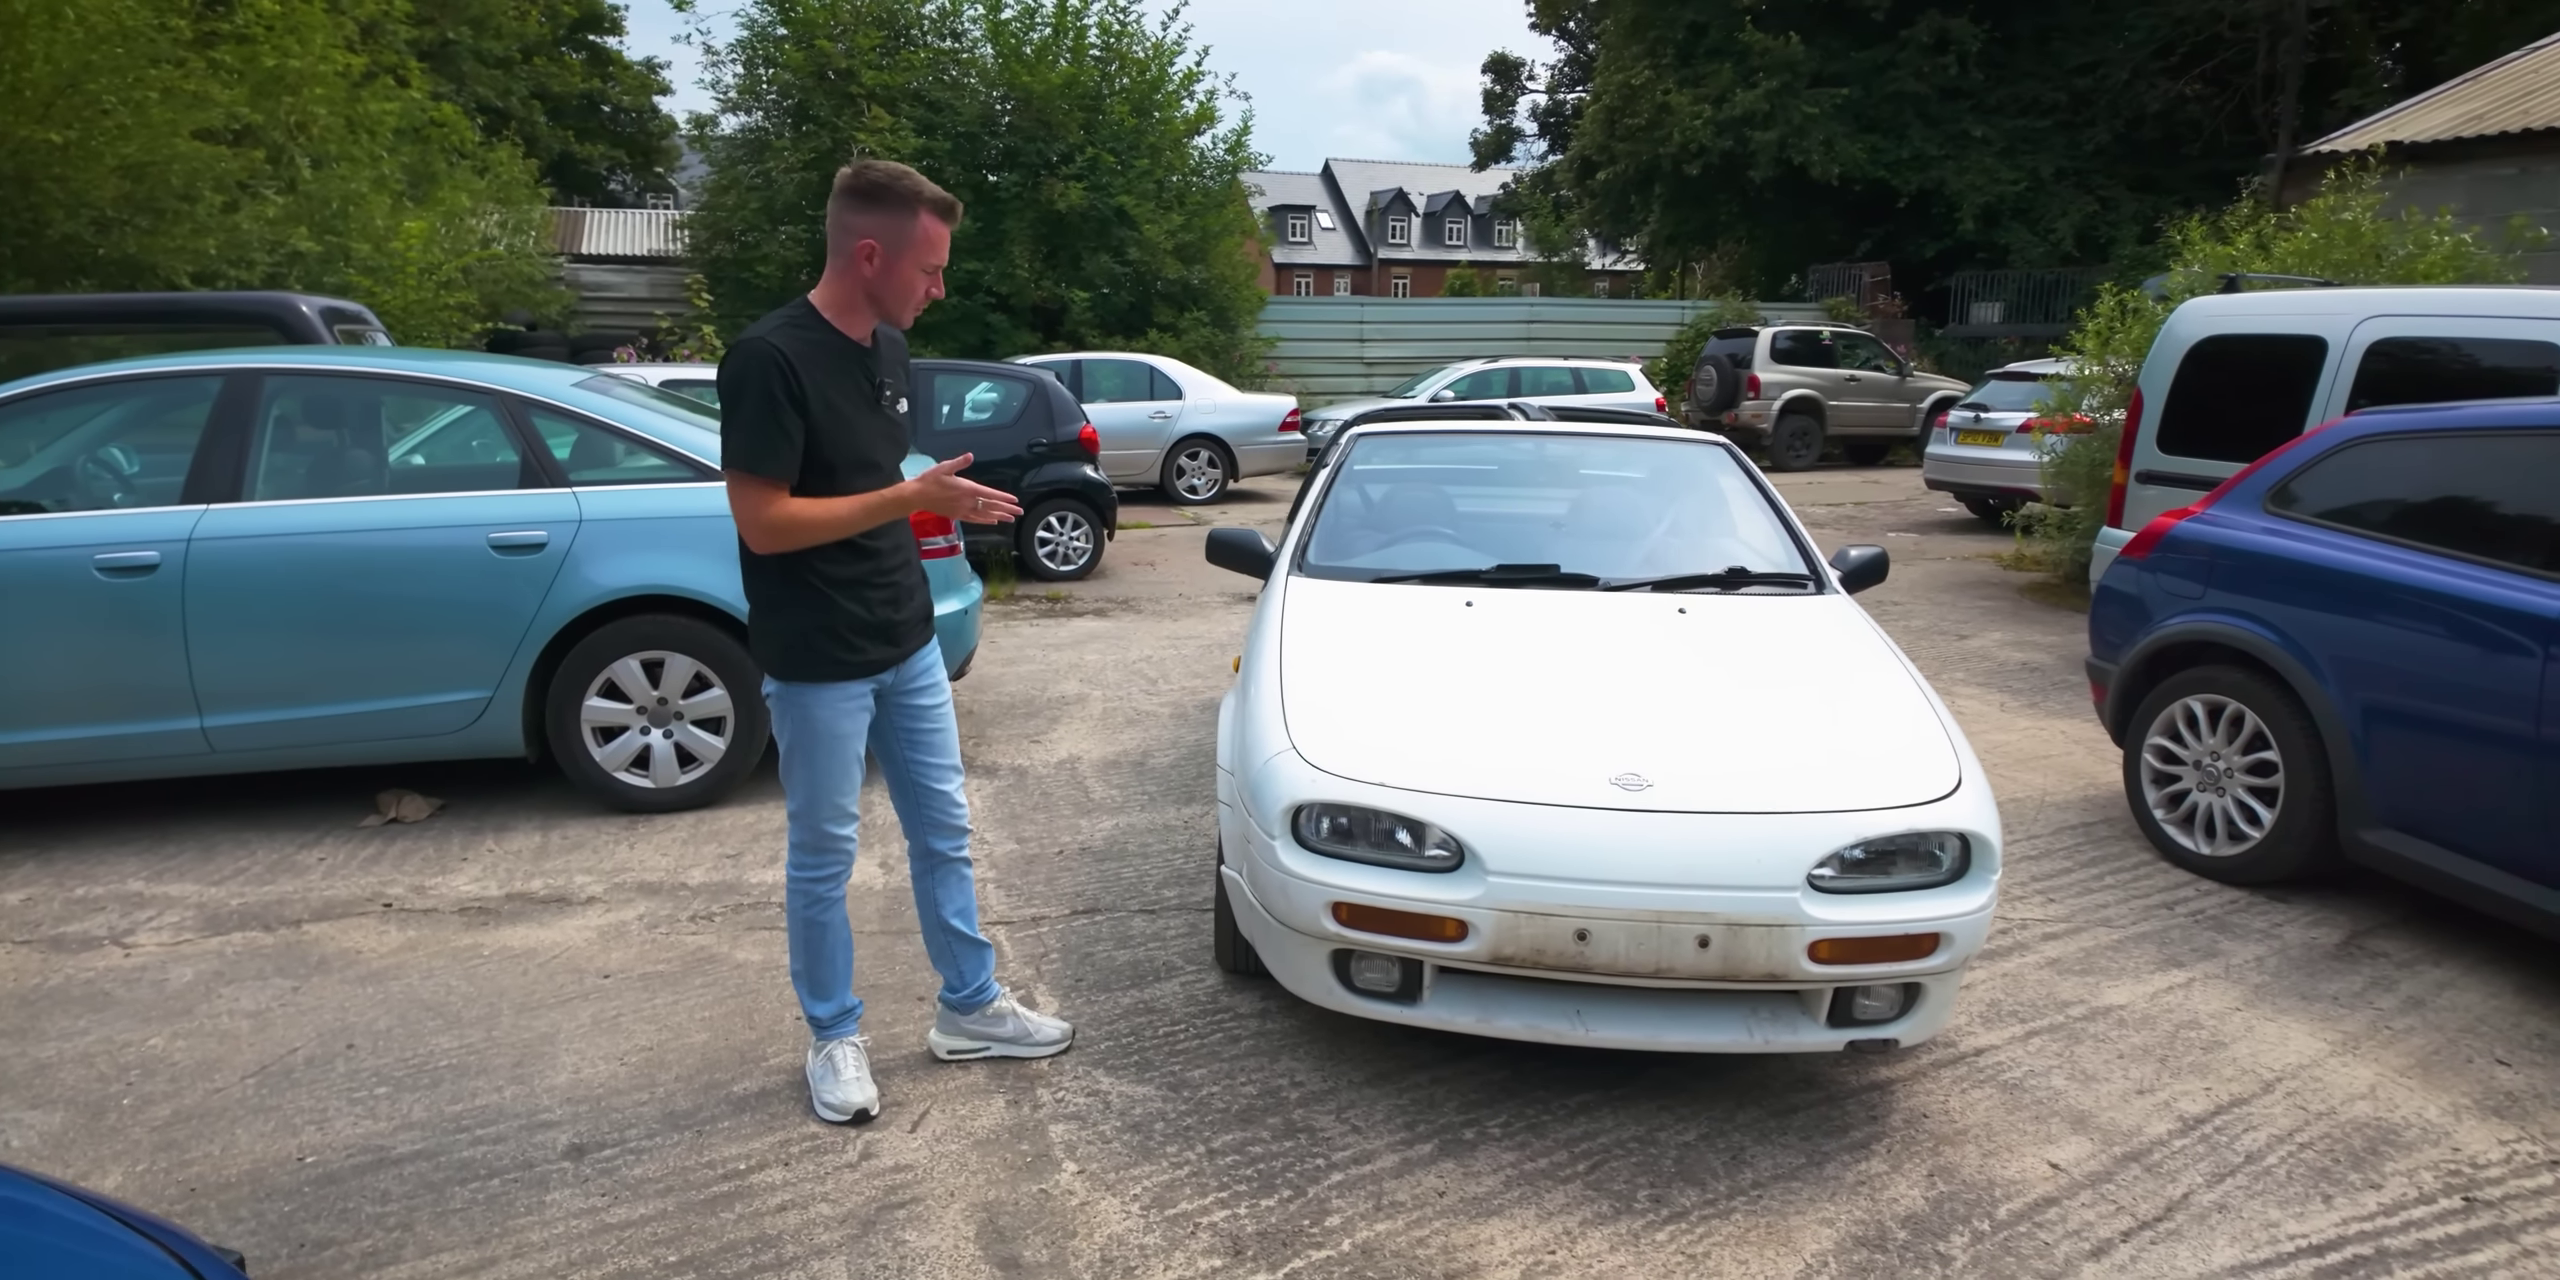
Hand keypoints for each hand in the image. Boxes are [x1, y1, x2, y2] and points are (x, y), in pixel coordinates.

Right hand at [907, 454, 1022, 524]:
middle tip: (1019, 512)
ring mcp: (963, 510)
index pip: (990, 494)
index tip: (1014, 501)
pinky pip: (975, 519)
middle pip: (991, 506)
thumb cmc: (930, 479)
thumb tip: (970, 455)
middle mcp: (967, 501)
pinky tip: (992, 521)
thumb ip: (959, 462)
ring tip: (1010, 519)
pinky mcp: (957, 515)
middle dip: (1006, 509)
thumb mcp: (944, 467)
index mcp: (967, 488)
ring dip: (999, 516)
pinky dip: (985, 520)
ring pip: (985, 514)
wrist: (916, 495)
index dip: (1003, 498)